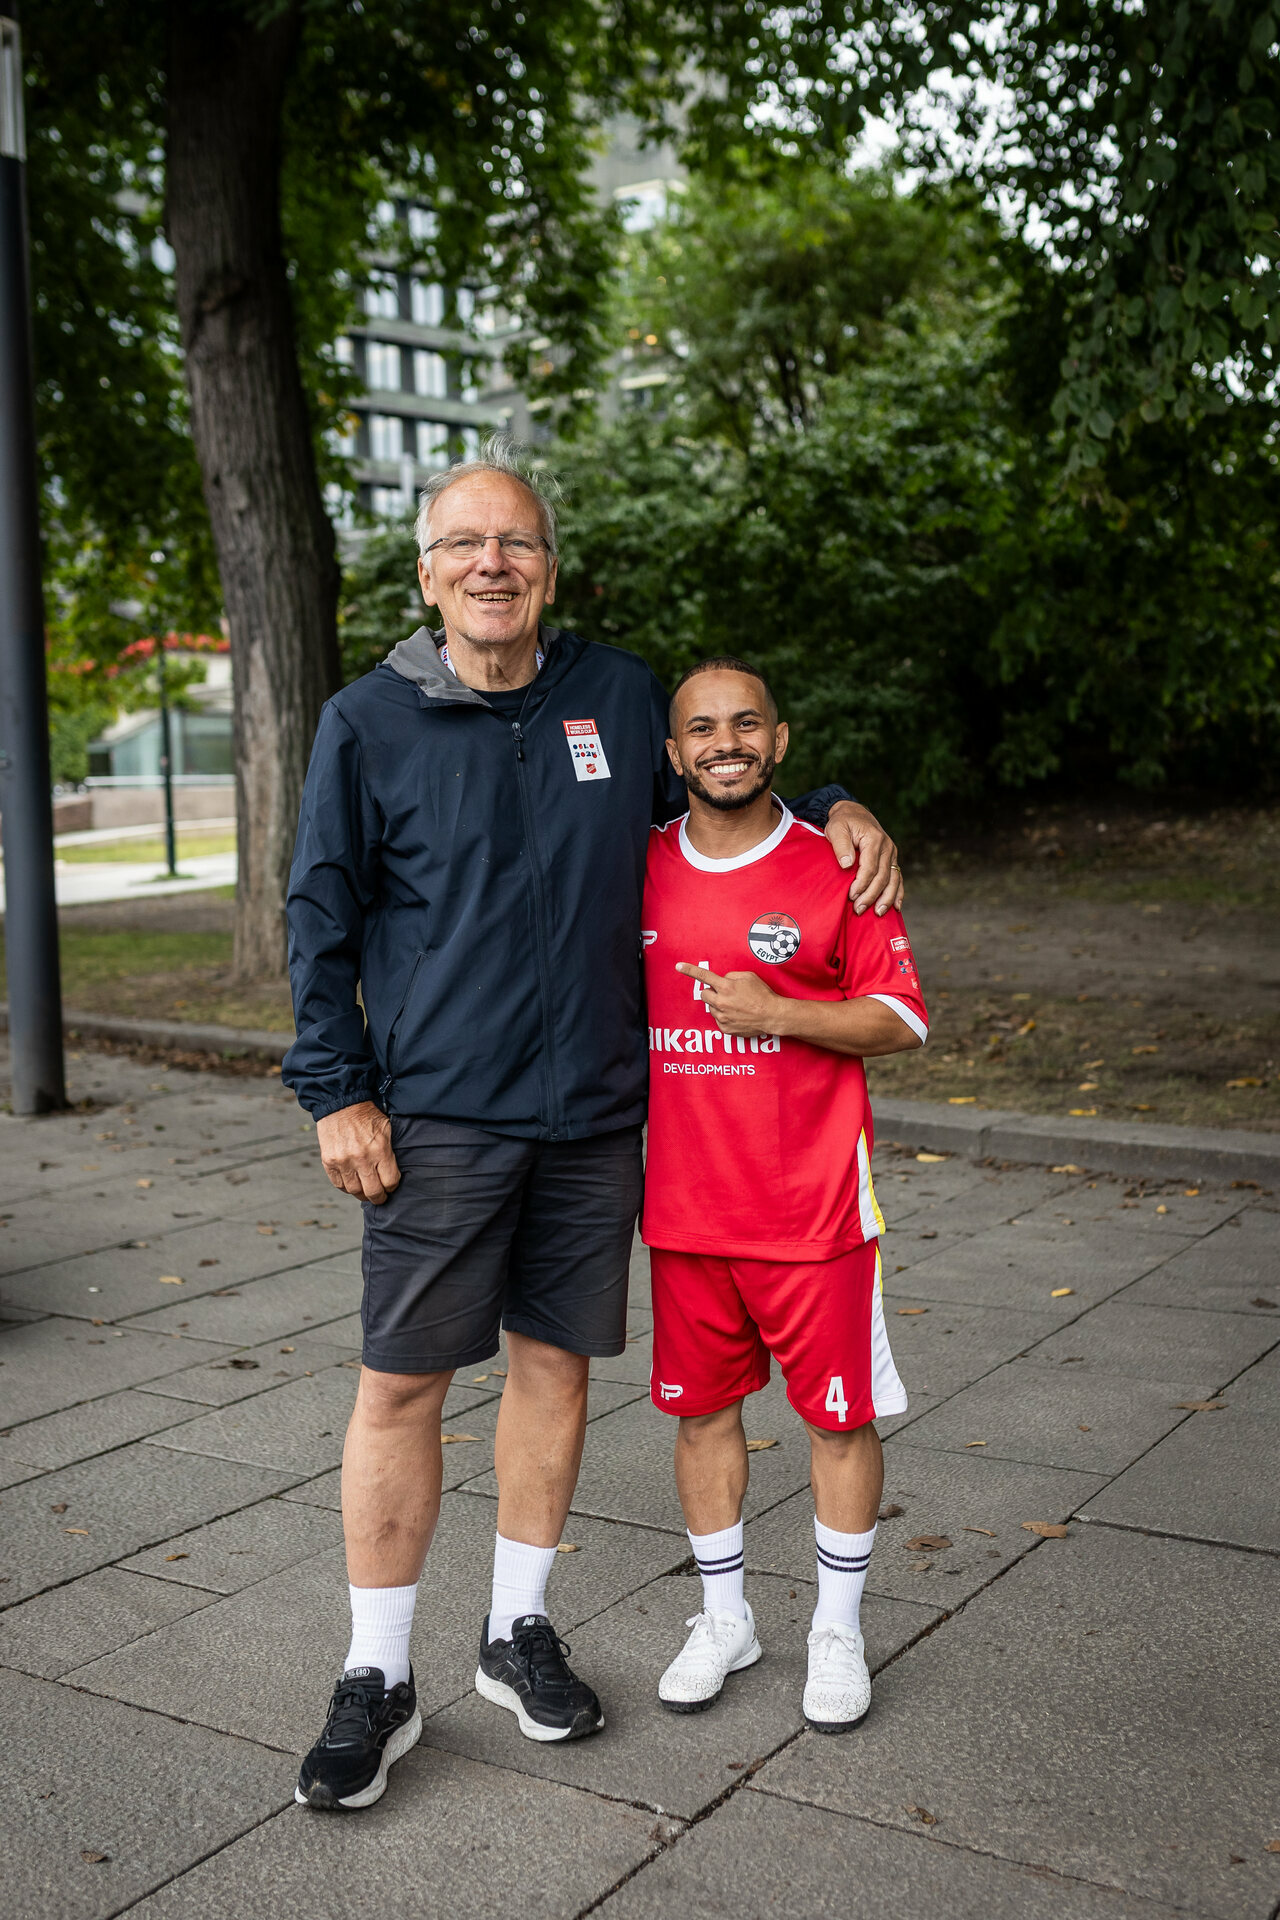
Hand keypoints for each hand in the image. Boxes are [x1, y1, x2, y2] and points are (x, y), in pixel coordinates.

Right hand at [316, 1100, 400, 1203]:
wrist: (341, 1103)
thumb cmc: (367, 1115)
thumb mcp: (387, 1129)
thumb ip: (390, 1152)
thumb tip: (394, 1173)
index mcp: (380, 1150)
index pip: (390, 1182)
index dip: (392, 1187)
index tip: (391, 1186)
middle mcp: (361, 1159)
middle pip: (373, 1192)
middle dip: (379, 1198)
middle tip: (381, 1197)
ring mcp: (343, 1161)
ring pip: (354, 1191)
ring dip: (362, 1194)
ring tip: (366, 1191)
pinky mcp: (329, 1162)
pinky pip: (339, 1185)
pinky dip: (346, 1187)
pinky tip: (352, 1183)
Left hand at [676, 963, 782, 1036]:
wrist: (772, 1016)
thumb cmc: (762, 995)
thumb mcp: (749, 977)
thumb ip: (731, 976)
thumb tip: (722, 980)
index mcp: (726, 987)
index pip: (704, 976)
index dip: (690, 970)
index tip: (679, 966)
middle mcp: (721, 1002)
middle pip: (704, 994)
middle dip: (711, 992)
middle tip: (725, 994)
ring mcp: (722, 1017)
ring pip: (711, 1008)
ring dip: (719, 1005)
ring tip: (736, 1006)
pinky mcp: (725, 1028)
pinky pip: (718, 1020)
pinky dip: (725, 1016)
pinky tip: (738, 1015)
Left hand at [824, 801, 902, 915]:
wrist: (854, 814)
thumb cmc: (842, 822)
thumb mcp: (836, 829)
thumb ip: (841, 845)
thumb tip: (847, 865)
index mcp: (874, 839)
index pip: (870, 867)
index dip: (861, 884)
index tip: (851, 896)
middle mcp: (887, 847)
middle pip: (882, 877)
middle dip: (871, 896)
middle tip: (859, 910)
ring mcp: (891, 854)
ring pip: (893, 880)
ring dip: (886, 899)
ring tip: (878, 913)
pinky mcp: (891, 860)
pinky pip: (898, 878)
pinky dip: (898, 894)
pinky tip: (896, 907)